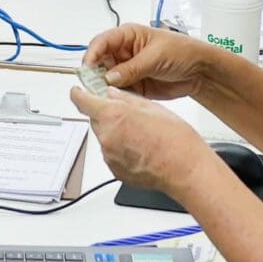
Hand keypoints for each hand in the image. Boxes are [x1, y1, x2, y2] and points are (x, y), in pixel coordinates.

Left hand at [69, 86, 216, 199]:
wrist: (184, 169)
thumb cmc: (175, 141)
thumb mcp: (152, 108)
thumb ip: (126, 99)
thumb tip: (112, 95)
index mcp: (113, 116)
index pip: (82, 101)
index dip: (79, 93)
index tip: (78, 91)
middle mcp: (106, 136)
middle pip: (94, 119)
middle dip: (106, 115)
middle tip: (127, 115)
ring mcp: (109, 156)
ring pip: (104, 137)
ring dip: (114, 132)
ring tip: (140, 134)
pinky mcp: (114, 170)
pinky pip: (111, 153)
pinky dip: (120, 149)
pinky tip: (140, 148)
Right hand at [81, 25, 223, 101]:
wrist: (199, 71)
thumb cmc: (182, 51)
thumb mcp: (155, 56)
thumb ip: (132, 68)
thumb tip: (109, 77)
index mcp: (128, 36)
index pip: (101, 42)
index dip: (92, 54)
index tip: (87, 68)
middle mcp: (124, 52)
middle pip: (99, 62)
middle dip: (95, 75)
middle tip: (94, 87)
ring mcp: (127, 70)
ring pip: (105, 80)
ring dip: (104, 88)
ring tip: (106, 96)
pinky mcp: (133, 86)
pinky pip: (117, 92)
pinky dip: (115, 97)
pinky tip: (116, 101)